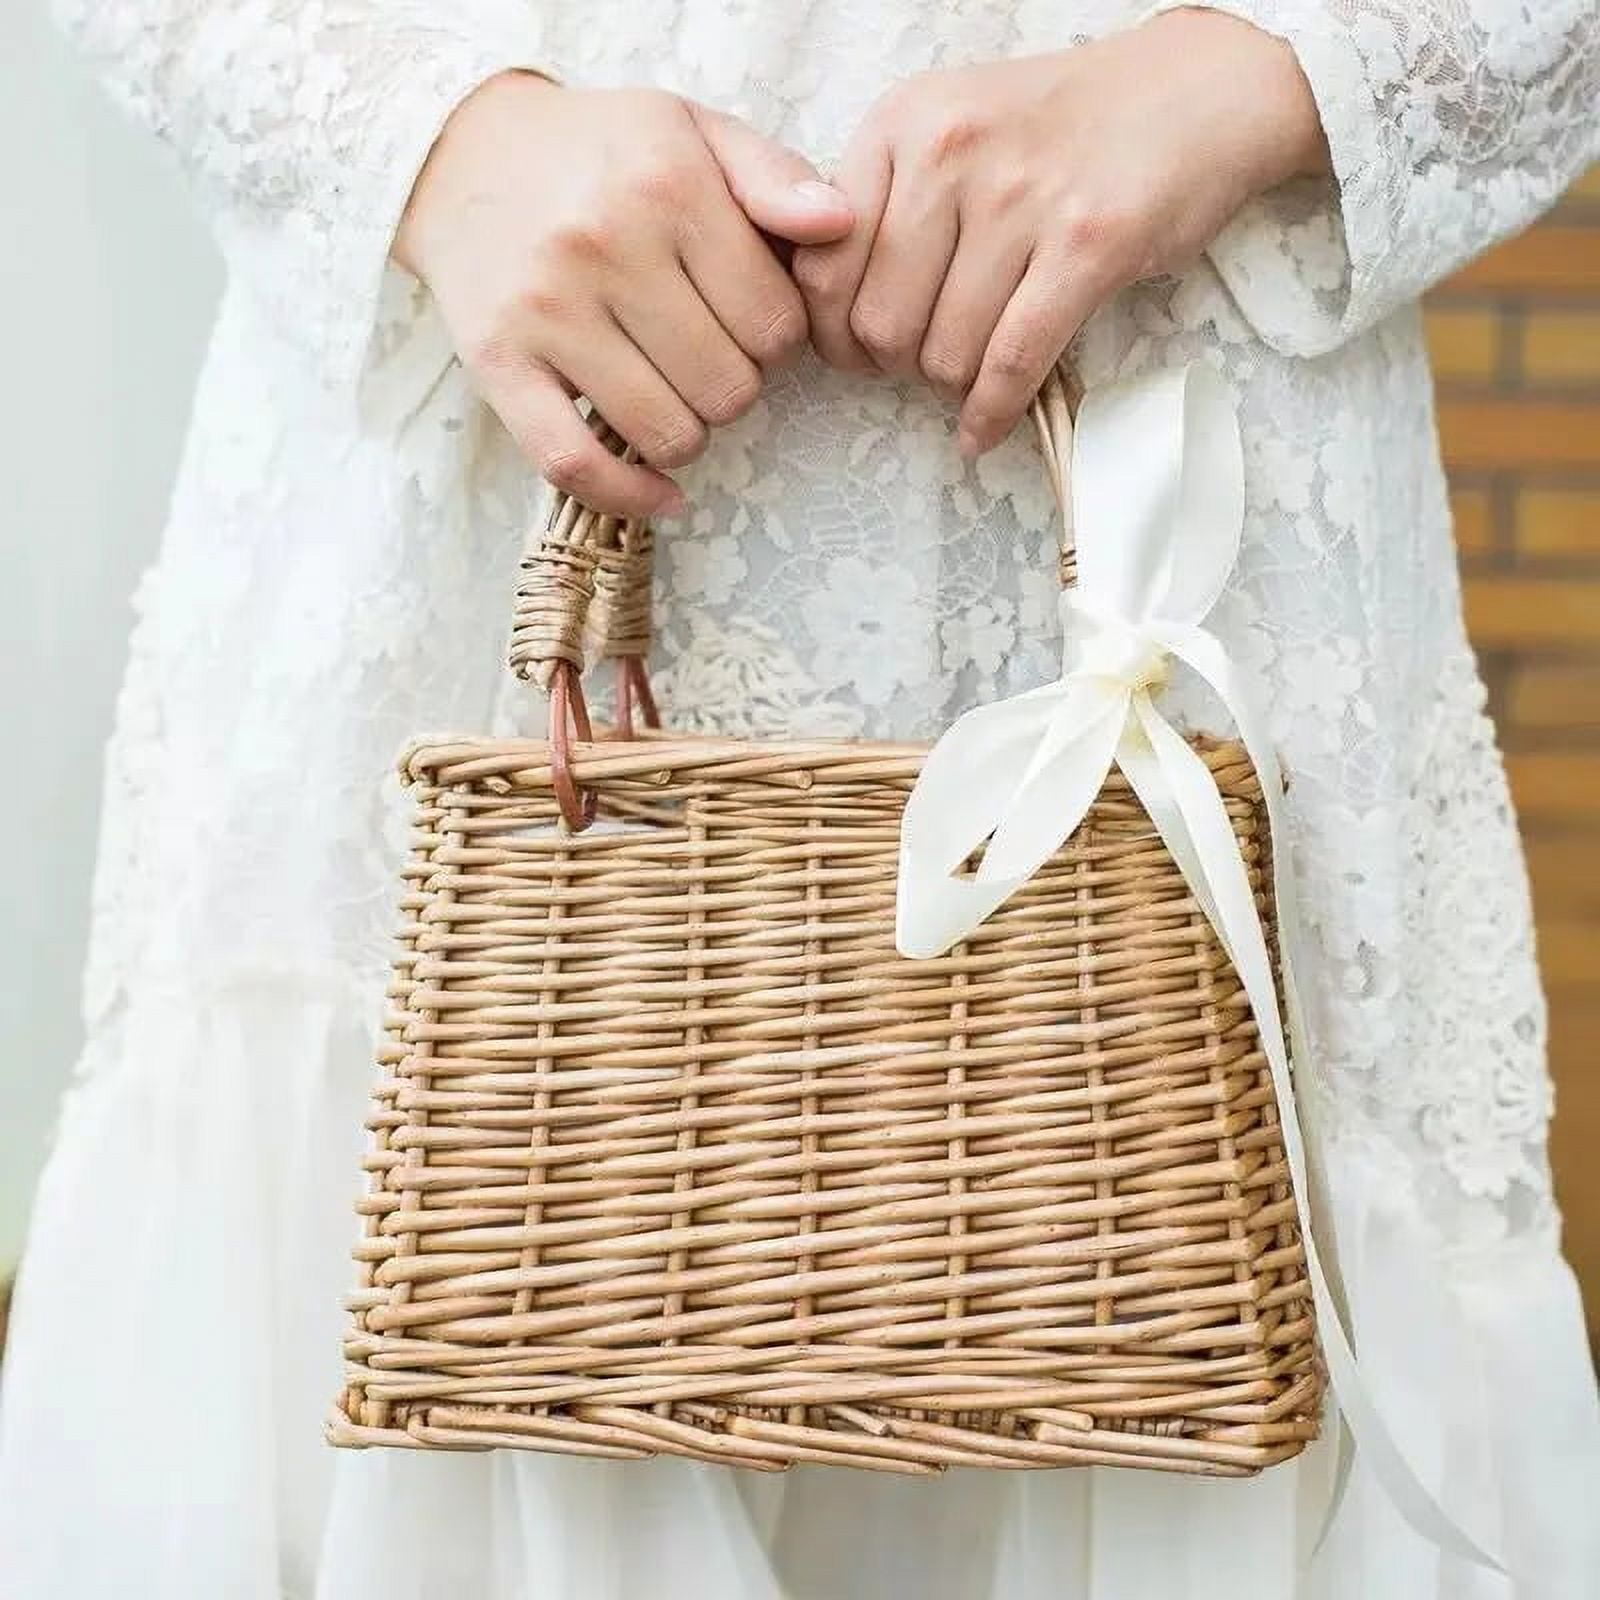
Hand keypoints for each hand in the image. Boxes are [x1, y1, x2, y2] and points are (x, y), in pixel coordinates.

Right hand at [395, 73, 853, 515]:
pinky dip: (630, 497)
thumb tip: (843, 224)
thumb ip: (775, 177)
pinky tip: (662, 494)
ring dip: (689, 433)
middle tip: (707, 356)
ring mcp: (547, 312)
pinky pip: (574, 465)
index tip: (751, 325)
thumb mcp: (695, 133)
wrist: (463, 155)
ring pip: (668, 434)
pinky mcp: (499, 366)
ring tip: (671, 391)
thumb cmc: (602, 153)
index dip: (781, 342)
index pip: (776, 324)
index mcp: (667, 187)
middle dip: (736, 386)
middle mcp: (605, 246)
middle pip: (729, 388)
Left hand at [793, 11, 1328, 454]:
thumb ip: (881, 200)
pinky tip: (984, 430)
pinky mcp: (1088, 244)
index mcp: (904, 124)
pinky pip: (1012, 363)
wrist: (1190, 93)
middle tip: (924, 365)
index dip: (834, 334)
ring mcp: (1022, 197)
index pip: (825, 268)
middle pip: (879, 323)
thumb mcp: (949, 128)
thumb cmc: (1058, 128)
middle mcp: (951, 152)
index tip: (858, 352)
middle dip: (896, 367)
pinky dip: (992, 413)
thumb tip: (820, 304)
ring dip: (952, 386)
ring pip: (944, 353)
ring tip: (972, 372)